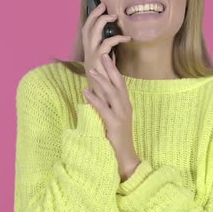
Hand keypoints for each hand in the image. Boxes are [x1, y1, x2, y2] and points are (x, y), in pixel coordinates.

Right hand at [81, 2, 131, 104]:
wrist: (103, 100)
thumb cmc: (107, 83)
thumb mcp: (108, 66)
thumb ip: (110, 55)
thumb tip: (117, 42)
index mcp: (90, 52)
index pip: (87, 31)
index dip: (92, 18)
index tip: (100, 8)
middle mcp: (87, 53)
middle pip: (87, 28)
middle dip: (94, 15)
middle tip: (104, 5)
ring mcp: (91, 57)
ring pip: (92, 33)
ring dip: (102, 22)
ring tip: (114, 17)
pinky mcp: (97, 62)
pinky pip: (105, 45)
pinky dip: (116, 39)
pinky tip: (126, 38)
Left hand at [83, 52, 139, 181]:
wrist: (126, 157)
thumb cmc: (119, 138)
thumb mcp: (116, 118)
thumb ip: (110, 105)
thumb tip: (100, 92)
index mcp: (126, 105)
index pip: (121, 83)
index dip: (114, 70)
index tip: (108, 57)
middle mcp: (125, 107)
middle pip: (119, 84)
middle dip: (111, 69)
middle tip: (103, 55)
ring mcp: (121, 116)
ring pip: (112, 93)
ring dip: (101, 81)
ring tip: (91, 70)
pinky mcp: (114, 125)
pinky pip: (103, 109)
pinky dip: (94, 99)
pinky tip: (86, 92)